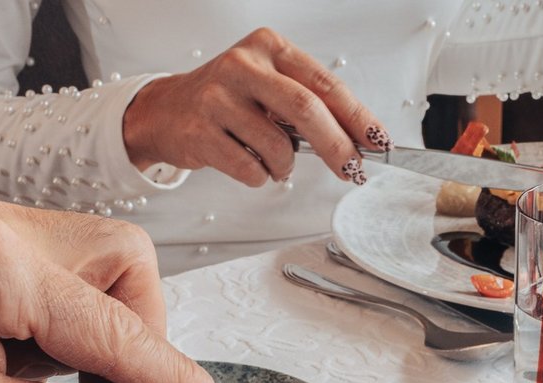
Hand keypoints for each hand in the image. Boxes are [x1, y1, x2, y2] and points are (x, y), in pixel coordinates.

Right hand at [123, 27, 390, 187]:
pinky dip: (259, 175)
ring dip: (285, 165)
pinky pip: (250, 168)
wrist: (166, 110)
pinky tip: (247, 162)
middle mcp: (243, 66)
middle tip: (350, 169)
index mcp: (268, 48)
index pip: (324, 83)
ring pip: (278, 146)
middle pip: (306, 109)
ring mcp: (218, 98)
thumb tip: (360, 138)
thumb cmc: (228, 99)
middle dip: (336, 146)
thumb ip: (309, 103)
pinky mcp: (200, 131)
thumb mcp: (269, 84)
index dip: (356, 116)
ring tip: (273, 160)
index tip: (377, 140)